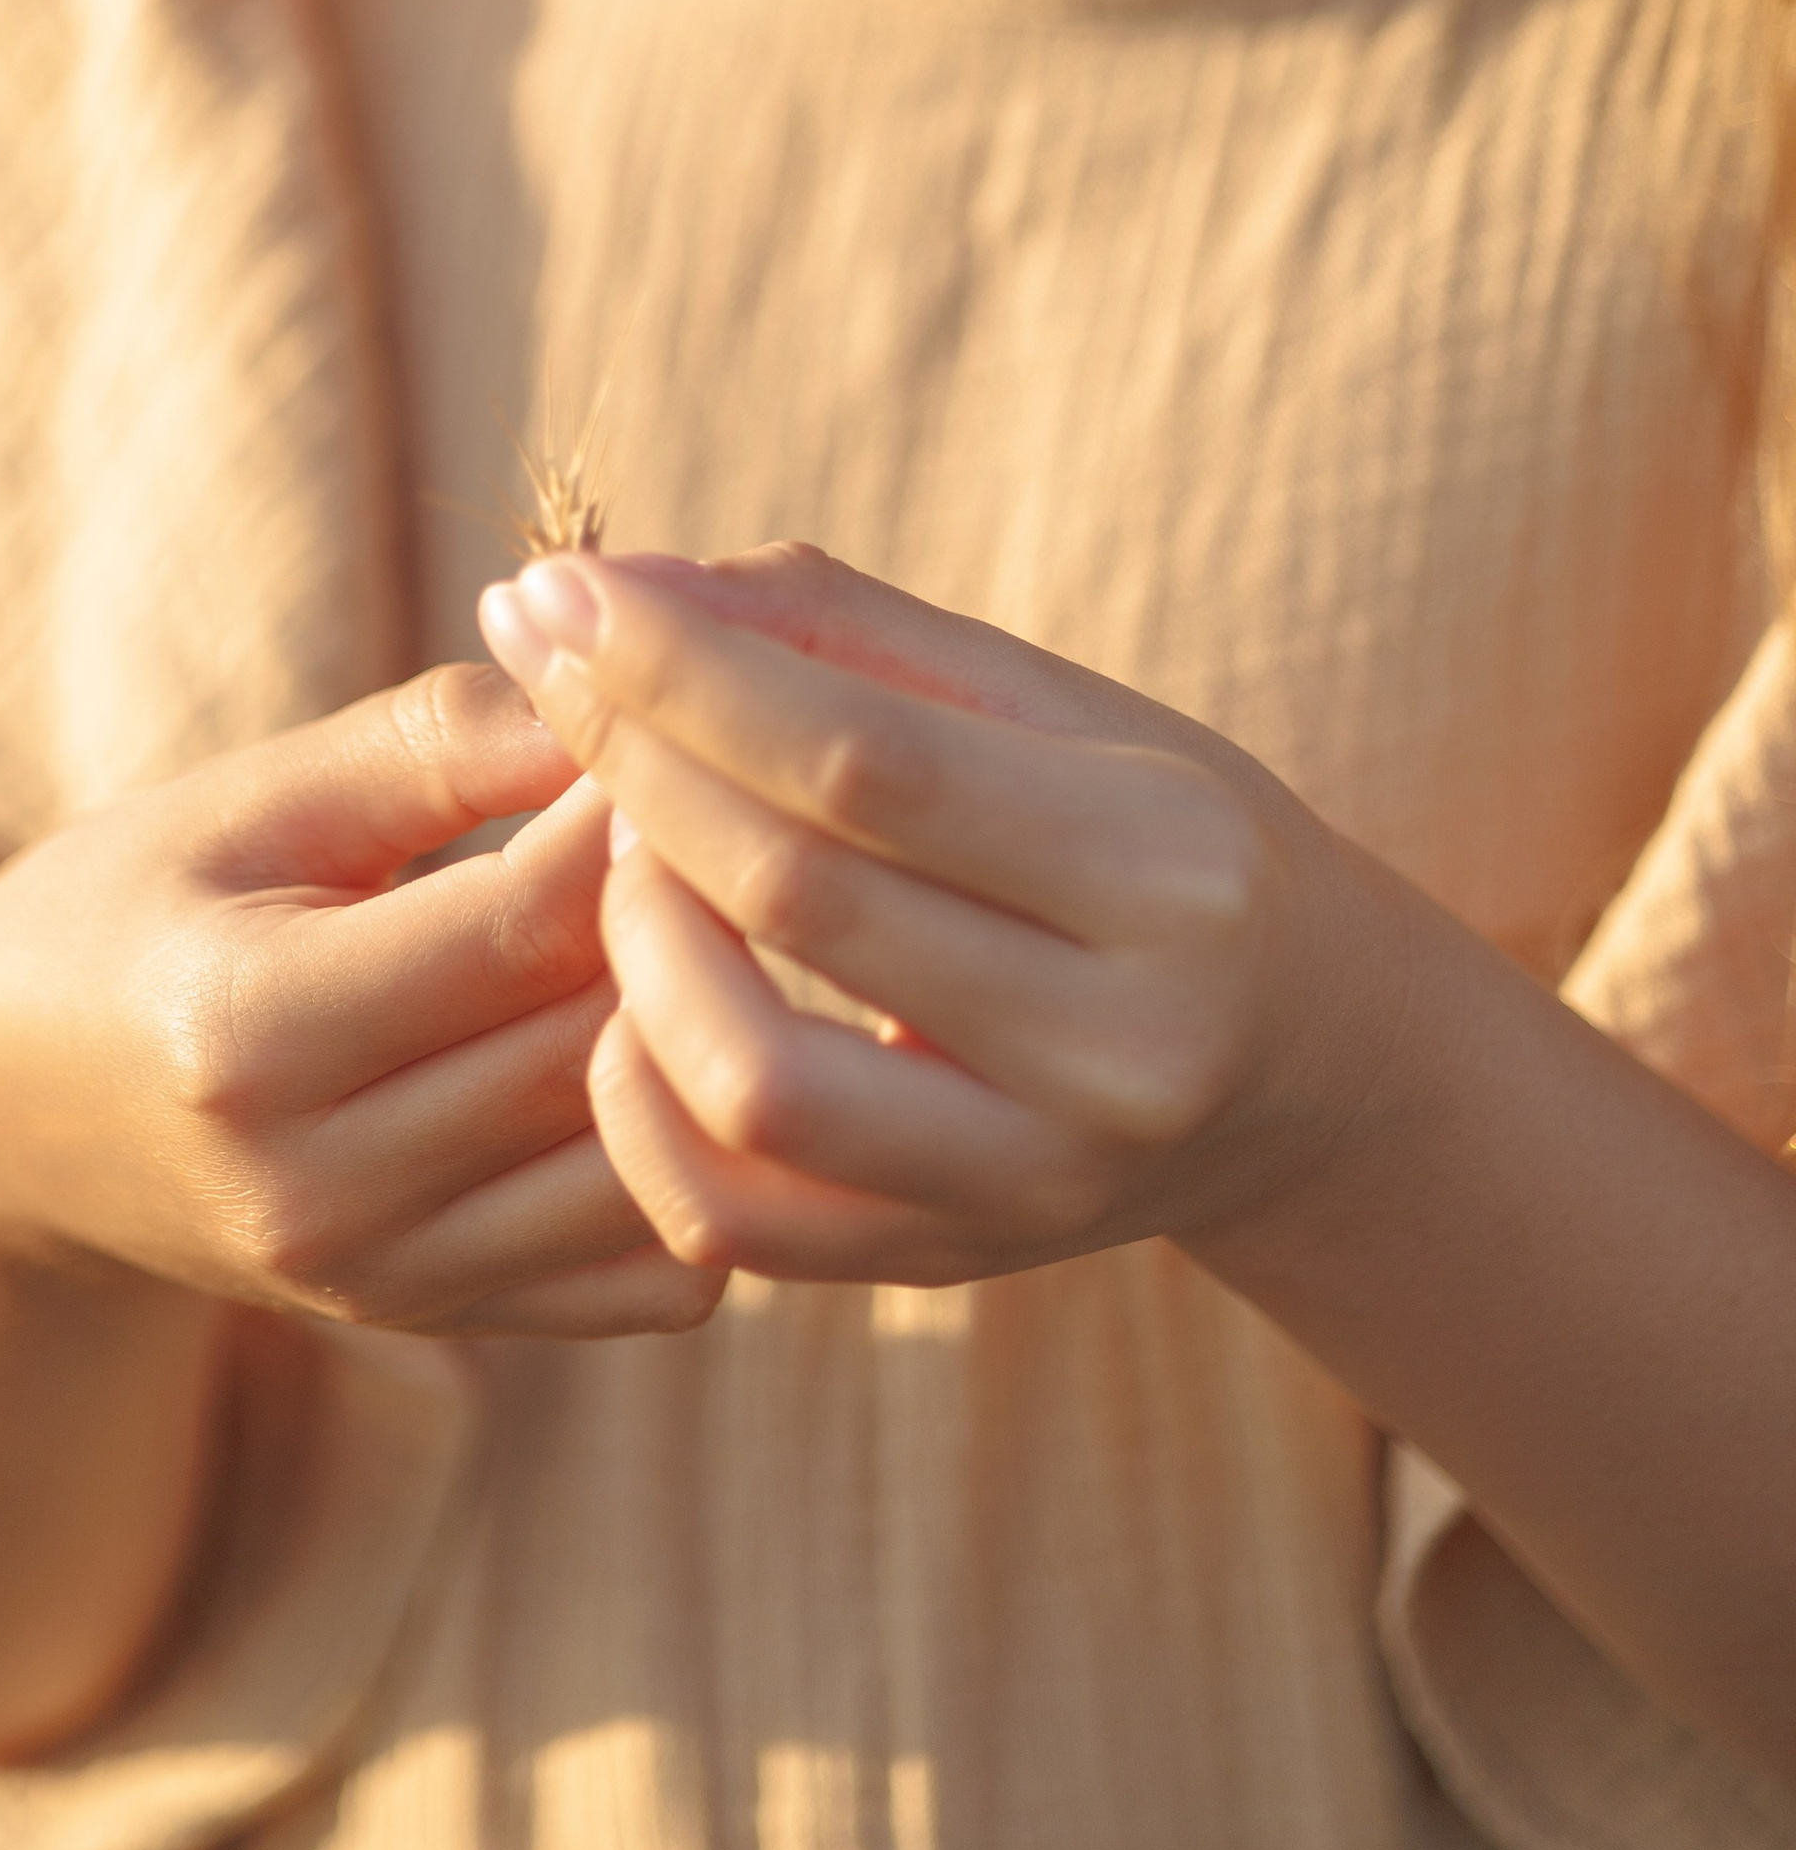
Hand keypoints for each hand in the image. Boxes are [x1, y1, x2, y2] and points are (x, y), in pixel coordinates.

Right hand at [0, 660, 723, 1339]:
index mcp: (253, 1033)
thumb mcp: (244, 795)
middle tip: (768, 807)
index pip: (520, 923)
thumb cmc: (132, 908)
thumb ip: (432, 744)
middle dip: (709, 917)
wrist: (8, 1127)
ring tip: (755, 919)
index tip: (700, 719)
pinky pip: (653, 1276)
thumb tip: (624, 706)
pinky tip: (700, 1049)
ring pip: (655, 1172)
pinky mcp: (449, 1325)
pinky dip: (707, 1166)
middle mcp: (324, 1191)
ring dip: (728, 1043)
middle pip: (599, 1045)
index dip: (638, 814)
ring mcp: (391, 1283)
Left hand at [477, 544, 1397, 1286]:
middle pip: (797, 896)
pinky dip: (636, 1097)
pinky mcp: (947, 1267)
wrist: (1303, 1069)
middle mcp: (1118, 1048)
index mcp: (1166, 867)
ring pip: (748, 1080)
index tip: (558, 590)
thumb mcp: (1056, 706)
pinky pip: (726, 1213)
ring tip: (616, 840)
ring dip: (631, 937)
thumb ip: (843, 631)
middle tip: (547, 670)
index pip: (868, 758)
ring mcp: (1033, 1185)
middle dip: (630, 762)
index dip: (684, 670)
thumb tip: (622, 582)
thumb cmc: (1154, 841)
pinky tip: (630, 990)